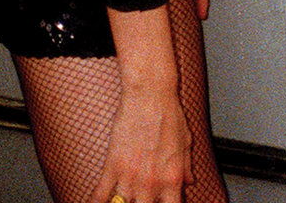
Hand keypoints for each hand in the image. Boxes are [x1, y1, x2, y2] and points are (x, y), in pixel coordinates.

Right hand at [89, 82, 192, 202]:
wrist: (150, 94)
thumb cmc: (170, 114)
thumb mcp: (186, 141)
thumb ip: (186, 166)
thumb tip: (189, 182)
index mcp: (173, 177)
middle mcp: (151, 182)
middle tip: (143, 198)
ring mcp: (130, 177)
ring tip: (122, 199)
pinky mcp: (112, 167)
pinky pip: (99, 196)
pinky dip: (96, 202)